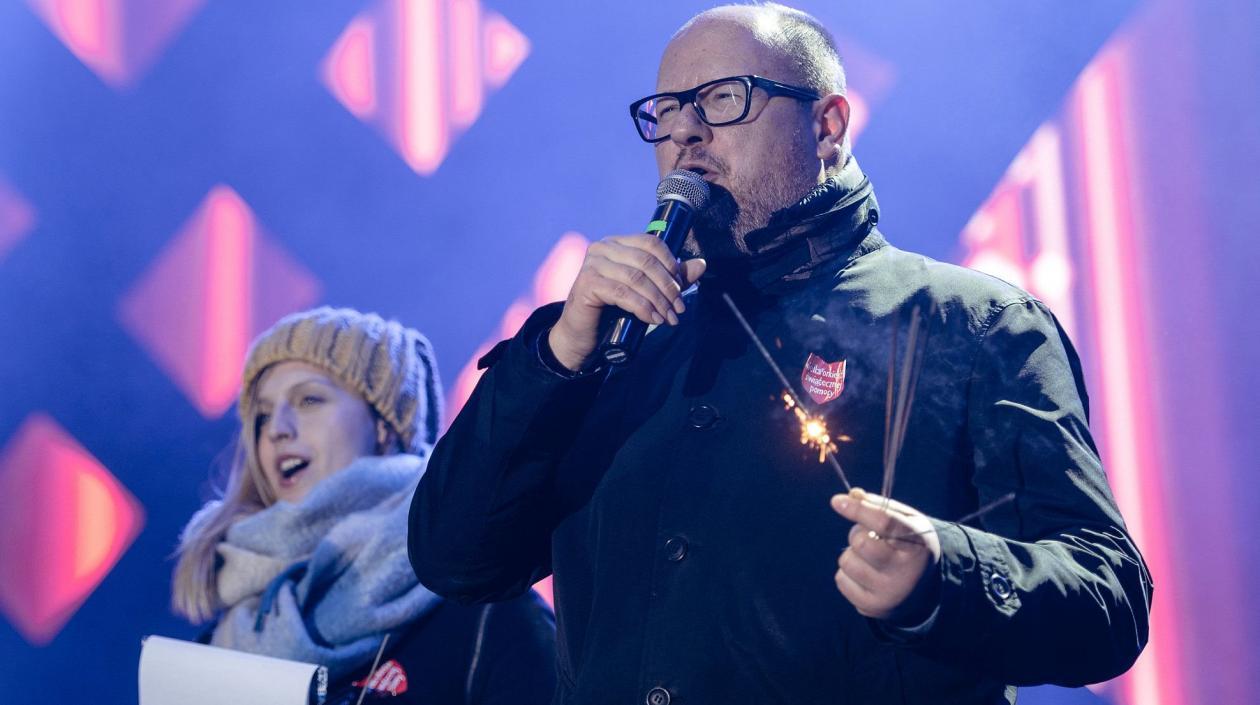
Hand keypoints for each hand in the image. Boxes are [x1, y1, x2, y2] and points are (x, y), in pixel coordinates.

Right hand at [548, 234, 705, 370]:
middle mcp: (602, 248)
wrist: (581, 332)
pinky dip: (643, 308)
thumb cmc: (612, 309)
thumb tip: (701, 264)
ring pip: (637, 279)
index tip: (681, 287)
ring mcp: (592, 265)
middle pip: (646, 261)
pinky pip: (623, 294)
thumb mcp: (644, 291)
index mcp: (616, 243)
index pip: (650, 243)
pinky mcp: (587, 284)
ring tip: (668, 318)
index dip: (670, 264)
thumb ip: (669, 277)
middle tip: (678, 309)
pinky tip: (653, 319)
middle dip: (668, 287)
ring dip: (658, 300)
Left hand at [830, 488, 941, 621]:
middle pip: (861, 543)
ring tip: (870, 559)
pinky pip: (841, 580)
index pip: (885, 523)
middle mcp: (906, 572)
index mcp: (918, 545)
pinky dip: (848, 573)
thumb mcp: (906, 522)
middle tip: (869, 537)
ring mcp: (889, 593)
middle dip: (857, 534)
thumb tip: (852, 495)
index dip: (858, 510)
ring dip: (852, 554)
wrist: (924, 590)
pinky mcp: (872, 607)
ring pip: (847, 561)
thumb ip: (881, 506)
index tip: (837, 501)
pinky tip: (866, 575)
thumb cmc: (910, 546)